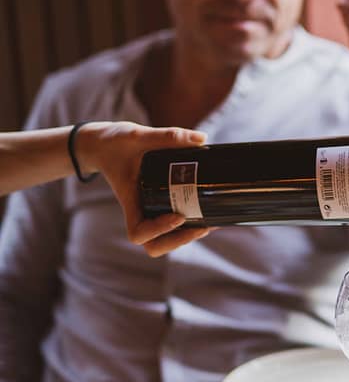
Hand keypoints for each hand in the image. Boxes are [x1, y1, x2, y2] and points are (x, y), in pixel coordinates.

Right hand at [79, 122, 211, 256]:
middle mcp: (139, 211)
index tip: (178, 216)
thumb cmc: (115, 142)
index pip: (138, 233)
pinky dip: (189, 227)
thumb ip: (167, 136)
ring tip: (210, 224)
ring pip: (165, 241)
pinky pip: (173, 227)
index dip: (158, 230)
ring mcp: (149, 212)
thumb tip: (202, 138)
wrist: (105, 145)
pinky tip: (208, 215)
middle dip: (179, 240)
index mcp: (129, 200)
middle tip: (203, 227)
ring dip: (186, 238)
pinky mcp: (158, 207)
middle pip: (155, 245)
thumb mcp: (138, 135)